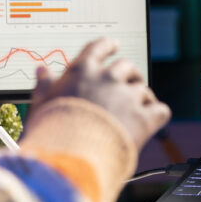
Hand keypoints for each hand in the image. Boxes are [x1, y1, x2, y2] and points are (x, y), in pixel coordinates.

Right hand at [32, 38, 170, 148]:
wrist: (72, 156)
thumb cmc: (52, 131)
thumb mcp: (41, 104)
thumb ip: (44, 85)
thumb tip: (41, 70)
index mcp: (83, 71)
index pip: (98, 48)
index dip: (108, 46)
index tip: (114, 45)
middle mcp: (108, 78)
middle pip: (127, 67)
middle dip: (130, 74)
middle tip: (130, 83)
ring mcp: (128, 96)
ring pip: (144, 90)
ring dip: (143, 98)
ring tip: (139, 109)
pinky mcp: (145, 117)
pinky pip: (160, 110)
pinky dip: (157, 115)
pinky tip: (153, 122)